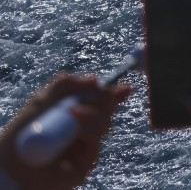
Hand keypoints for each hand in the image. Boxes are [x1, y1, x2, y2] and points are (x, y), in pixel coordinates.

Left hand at [0, 74, 130, 189]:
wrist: (10, 164)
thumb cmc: (22, 133)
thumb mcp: (41, 101)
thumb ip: (64, 85)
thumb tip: (95, 79)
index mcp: (77, 112)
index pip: (103, 100)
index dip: (117, 93)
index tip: (127, 86)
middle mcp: (85, 128)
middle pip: (109, 109)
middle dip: (107, 97)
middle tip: (98, 92)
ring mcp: (87, 145)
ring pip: (106, 123)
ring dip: (94, 113)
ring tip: (73, 112)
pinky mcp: (87, 162)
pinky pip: (96, 140)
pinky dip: (89, 129)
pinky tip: (77, 128)